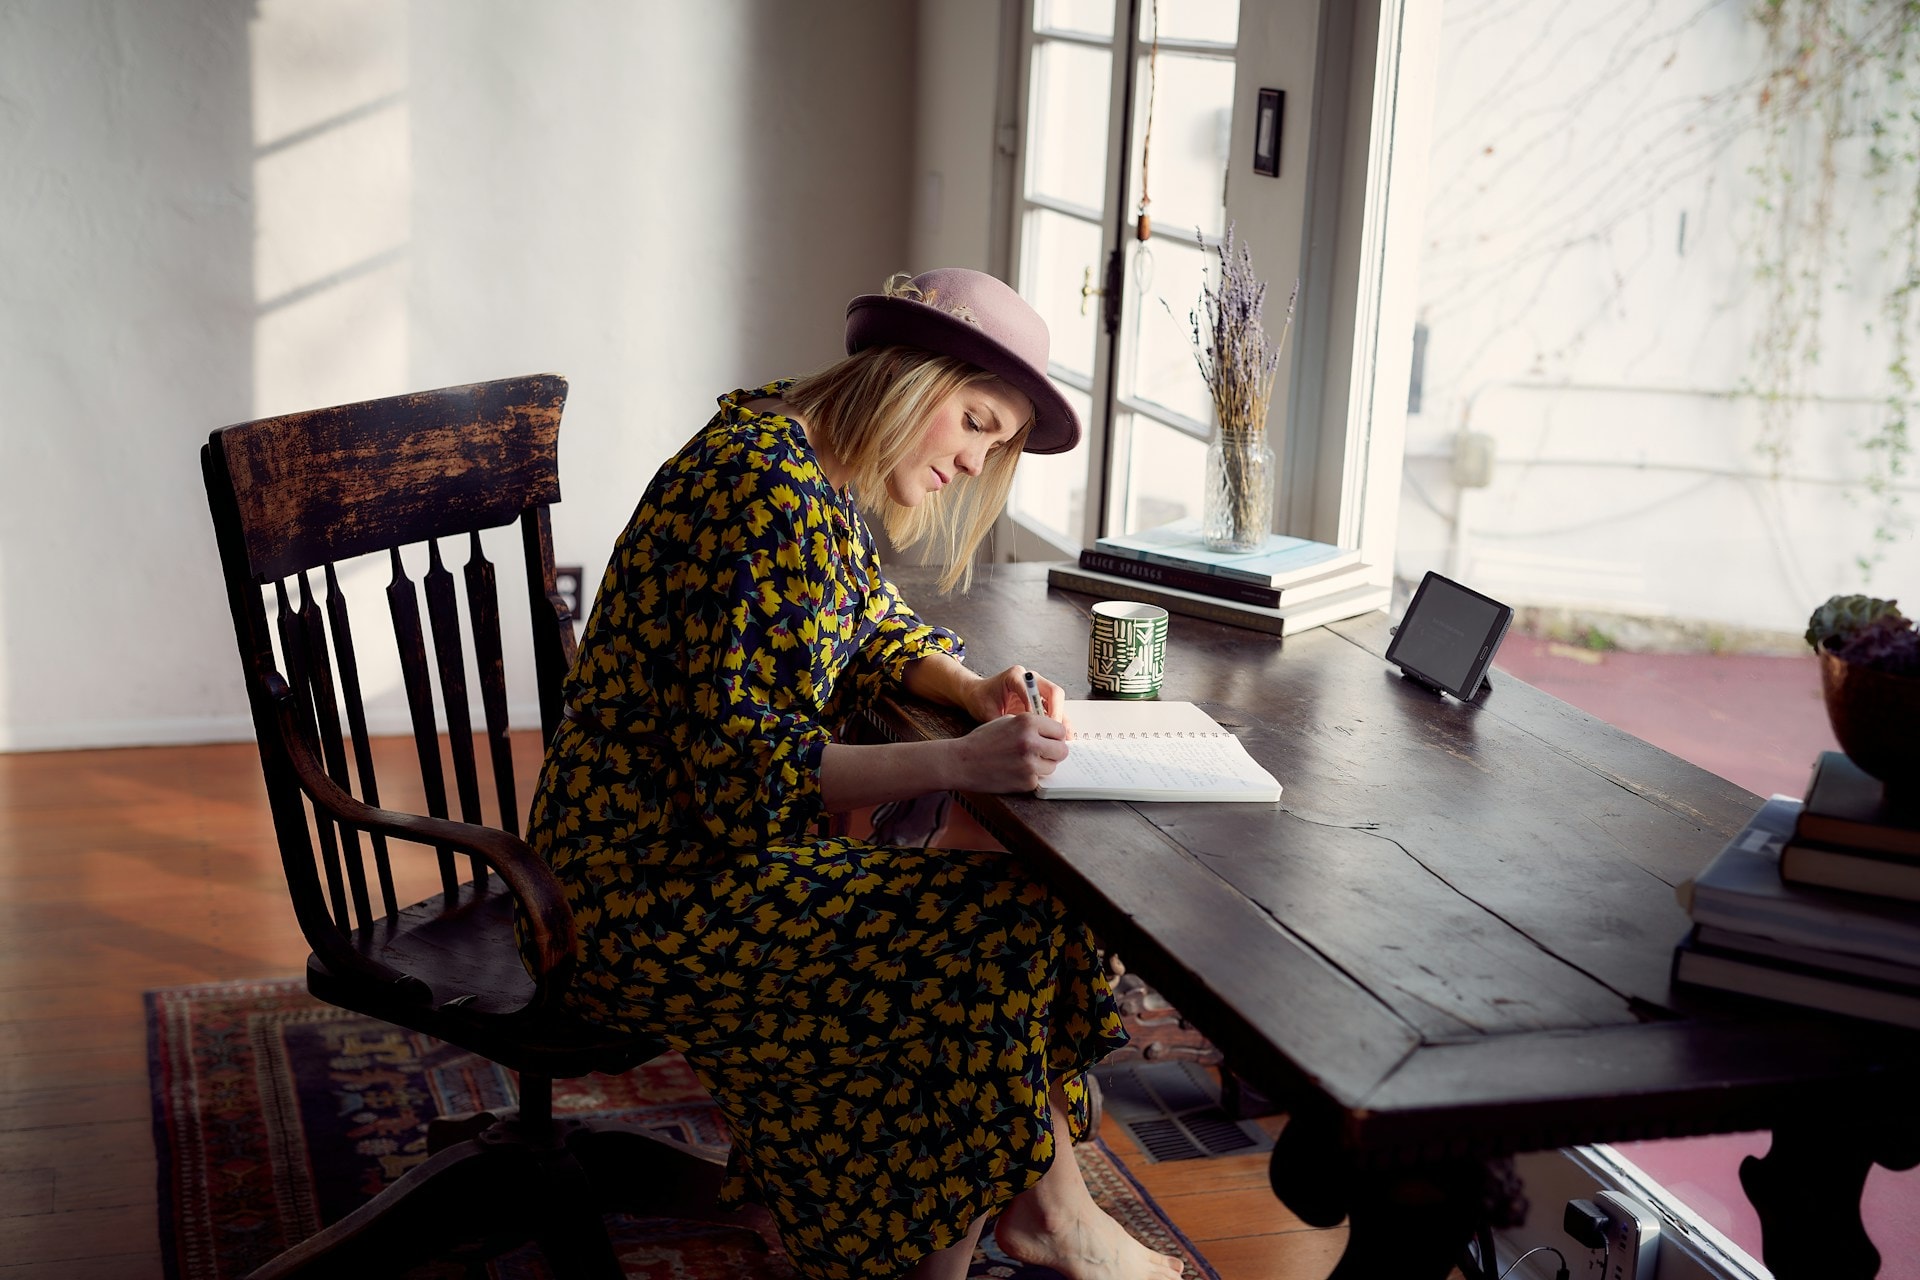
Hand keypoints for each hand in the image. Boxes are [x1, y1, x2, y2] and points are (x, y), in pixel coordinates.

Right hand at [948, 711, 1070, 793]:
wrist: (962, 762)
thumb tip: (1051, 732)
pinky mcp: (1026, 782)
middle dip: (1054, 752)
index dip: (1055, 736)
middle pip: (1062, 750)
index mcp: (1027, 722)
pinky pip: (1038, 779)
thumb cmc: (982, 740)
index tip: (1049, 740)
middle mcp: (1031, 742)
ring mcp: (1030, 764)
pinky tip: (1014, 771)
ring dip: (1042, 766)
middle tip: (1042, 753)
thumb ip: (1031, 725)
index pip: (1060, 730)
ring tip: (1023, 762)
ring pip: (1052, 767)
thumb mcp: (1006, 721)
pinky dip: (1030, 777)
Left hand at [968, 665, 1071, 728]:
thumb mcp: (988, 712)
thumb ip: (1003, 723)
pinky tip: (1063, 736)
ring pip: (1057, 702)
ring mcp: (1037, 688)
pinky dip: (1058, 723)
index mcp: (1015, 676)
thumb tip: (1020, 739)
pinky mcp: (1040, 699)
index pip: (1033, 690)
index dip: (1036, 710)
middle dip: (1056, 713)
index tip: (1036, 726)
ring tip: (1064, 738)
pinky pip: (1054, 709)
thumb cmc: (980, 700)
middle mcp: (1031, 679)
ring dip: (1061, 720)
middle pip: (1053, 692)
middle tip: (1055, 733)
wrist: (977, 694)